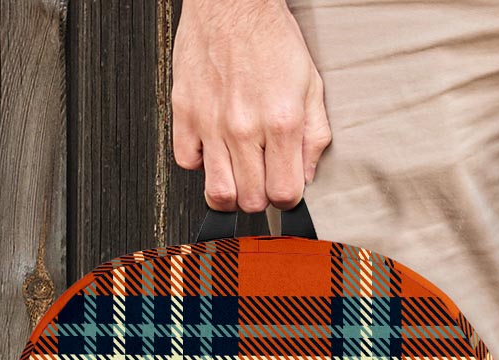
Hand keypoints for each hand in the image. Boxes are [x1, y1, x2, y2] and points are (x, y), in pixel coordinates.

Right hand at [172, 0, 331, 211]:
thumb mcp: (311, 87)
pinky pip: (186, 162)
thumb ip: (314, 137)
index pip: (284, 194)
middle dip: (260, 197)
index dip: (287, 199)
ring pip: (218, 192)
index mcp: (281, 123)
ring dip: (231, 192)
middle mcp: (244, 127)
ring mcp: (211, 122)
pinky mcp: (184, 111)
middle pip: (251, 201)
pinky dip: (200, 163)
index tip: (285, 188)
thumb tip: (307, 176)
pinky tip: (213, 149)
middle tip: (262, 179)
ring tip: (238, 176)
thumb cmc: (271, 38)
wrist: (232, 1)